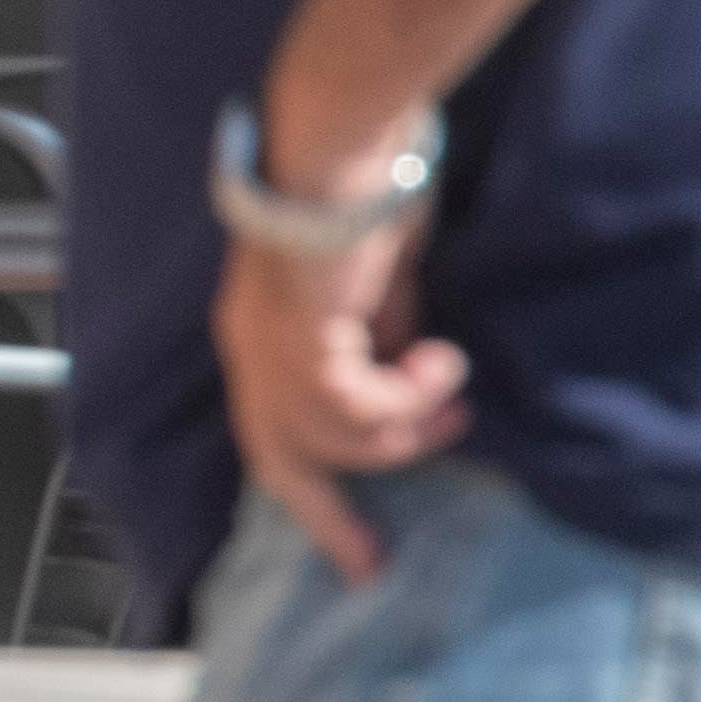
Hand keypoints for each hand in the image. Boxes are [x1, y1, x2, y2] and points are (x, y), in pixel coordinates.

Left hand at [210, 157, 468, 583]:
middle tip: (374, 561)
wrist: (347, 140)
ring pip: (333, 440)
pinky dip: (406, 397)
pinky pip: (353, 407)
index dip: (314, 495)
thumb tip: (401, 372)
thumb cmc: (367, 189)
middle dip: (328, 518)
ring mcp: (267, 344)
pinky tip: (439, 359)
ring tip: (451, 391)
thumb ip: (382, 333)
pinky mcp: (298, 335)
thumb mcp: (381, 284)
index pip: (274, 437)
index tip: (356, 552)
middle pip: (279, 464)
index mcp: (260, 336)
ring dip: (405, 430)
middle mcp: (249, 348)